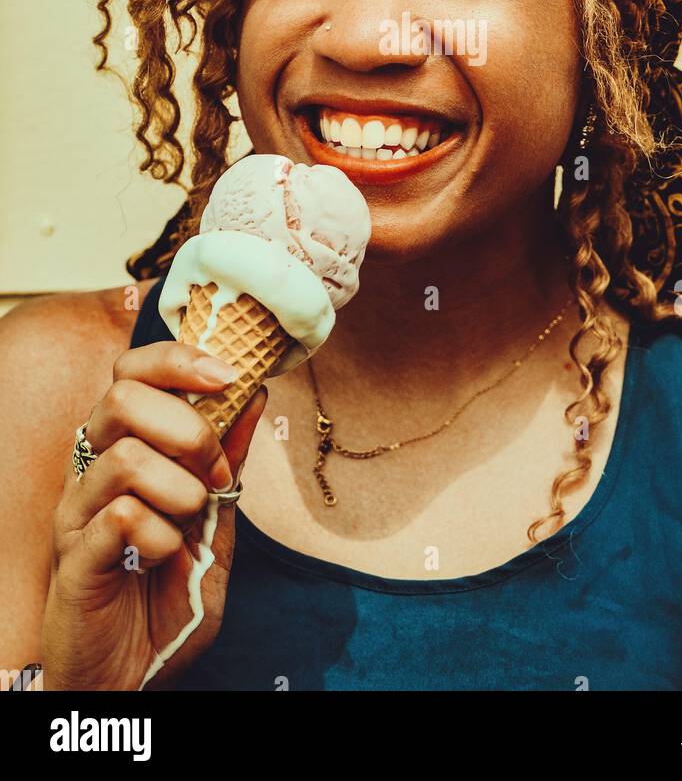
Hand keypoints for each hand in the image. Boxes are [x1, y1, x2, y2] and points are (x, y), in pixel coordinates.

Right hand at [41, 340, 267, 690]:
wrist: (136, 674)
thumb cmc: (166, 593)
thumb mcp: (215, 520)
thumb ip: (229, 460)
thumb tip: (255, 392)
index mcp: (124, 447)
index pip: (133, 371)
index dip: (178, 359)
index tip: (228, 374)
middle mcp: (92, 468)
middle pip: (122, 396)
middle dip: (189, 426)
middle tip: (214, 471)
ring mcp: (78, 510)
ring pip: (124, 455)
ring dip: (179, 487)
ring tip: (188, 520)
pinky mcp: (73, 556)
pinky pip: (120, 517)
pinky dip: (160, 535)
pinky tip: (162, 557)